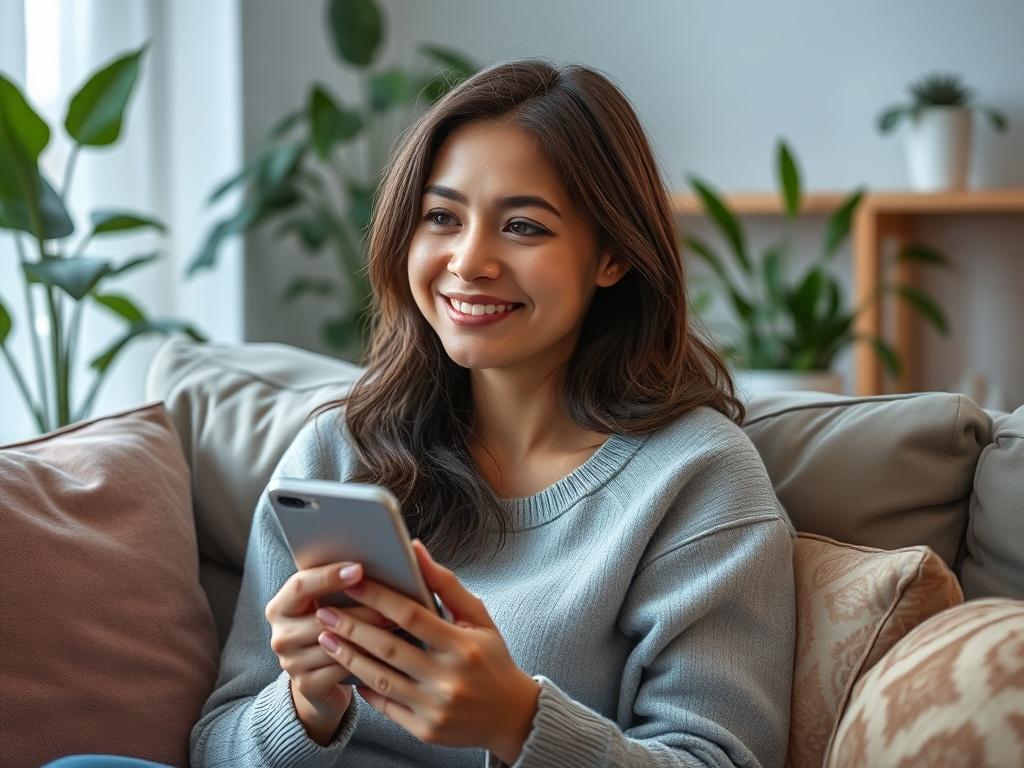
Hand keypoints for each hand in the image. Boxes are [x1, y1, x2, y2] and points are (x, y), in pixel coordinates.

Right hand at [265, 560, 393, 743]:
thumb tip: (368, 562)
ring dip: (371, 634)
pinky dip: (367, 657)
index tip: (359, 569)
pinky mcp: (307, 684)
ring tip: (398, 623)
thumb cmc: (329, 628)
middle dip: (363, 608)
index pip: (300, 586)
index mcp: (280, 607)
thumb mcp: (324, 604)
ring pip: (337, 644)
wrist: (319, 678)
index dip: (329, 576)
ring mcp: (291, 663)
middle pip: (323, 617)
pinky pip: (342, 667)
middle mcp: (280, 636)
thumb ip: (335, 585)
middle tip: (394, 601)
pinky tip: (388, 649)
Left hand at [314, 540, 540, 763]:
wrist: (511, 716)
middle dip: (352, 627)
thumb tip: (415, 550)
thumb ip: (446, 585)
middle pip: (389, 648)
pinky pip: (385, 707)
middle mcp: (449, 678)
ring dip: (349, 657)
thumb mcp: (478, 618)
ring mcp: (435, 707)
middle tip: (324, 611)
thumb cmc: (491, 658)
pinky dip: (364, 687)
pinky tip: (348, 670)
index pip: (412, 615)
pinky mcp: (425, 730)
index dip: (379, 596)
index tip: (352, 581)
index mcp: (462, 646)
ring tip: (326, 639)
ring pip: (380, 679)